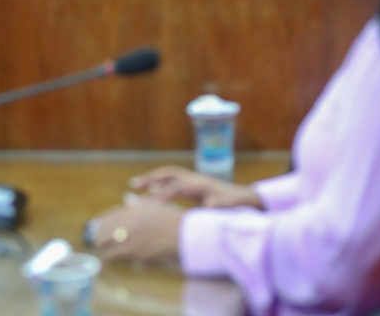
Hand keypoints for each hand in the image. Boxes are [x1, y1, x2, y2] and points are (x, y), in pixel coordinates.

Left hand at [90, 201, 183, 263]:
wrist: (186, 237)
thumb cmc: (173, 219)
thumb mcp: (156, 206)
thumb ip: (138, 202)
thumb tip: (126, 196)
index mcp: (132, 211)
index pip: (108, 217)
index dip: (102, 222)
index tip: (97, 225)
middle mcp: (128, 226)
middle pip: (102, 234)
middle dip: (99, 236)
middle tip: (98, 239)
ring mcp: (132, 242)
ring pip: (107, 249)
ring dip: (105, 248)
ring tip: (106, 249)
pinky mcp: (136, 257)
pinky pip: (117, 258)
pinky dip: (115, 257)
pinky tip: (118, 256)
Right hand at [130, 166, 262, 209]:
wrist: (246, 198)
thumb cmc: (236, 204)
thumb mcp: (229, 206)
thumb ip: (219, 205)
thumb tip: (210, 206)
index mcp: (201, 184)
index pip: (176, 187)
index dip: (161, 195)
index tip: (147, 206)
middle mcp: (195, 179)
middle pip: (169, 174)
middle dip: (151, 178)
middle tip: (134, 184)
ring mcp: (193, 180)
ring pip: (168, 176)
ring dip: (152, 179)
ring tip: (134, 185)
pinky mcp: (193, 186)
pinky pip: (172, 182)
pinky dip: (159, 185)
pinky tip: (149, 192)